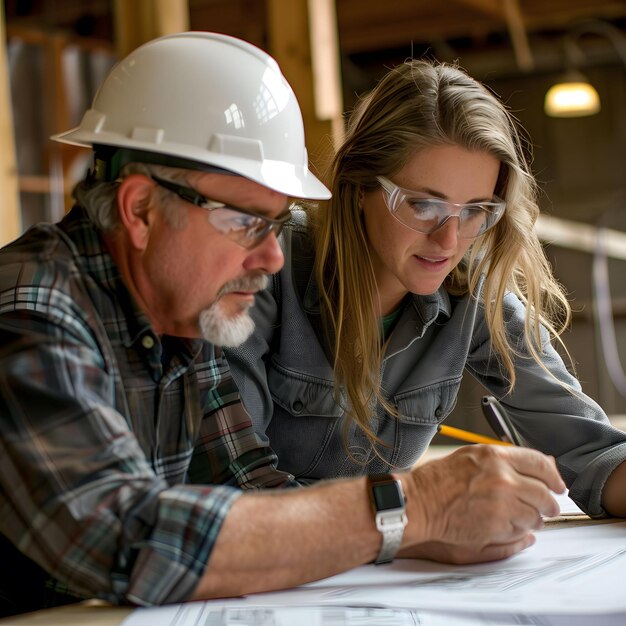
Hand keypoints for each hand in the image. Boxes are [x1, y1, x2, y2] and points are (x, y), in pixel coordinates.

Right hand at [400, 445, 564, 560]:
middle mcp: (503, 479)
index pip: (540, 464)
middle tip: (549, 508)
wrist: (420, 502)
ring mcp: (501, 504)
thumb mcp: (472, 456)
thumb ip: (505, 460)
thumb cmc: (439, 480)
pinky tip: (508, 526)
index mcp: (496, 457)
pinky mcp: (496, 526)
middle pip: (543, 493)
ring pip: (535, 516)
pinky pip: (521, 532)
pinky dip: (519, 531)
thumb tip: (537, 468)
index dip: (554, 476)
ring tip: (525, 519)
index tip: (559, 486)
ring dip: (534, 519)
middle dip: (550, 503)